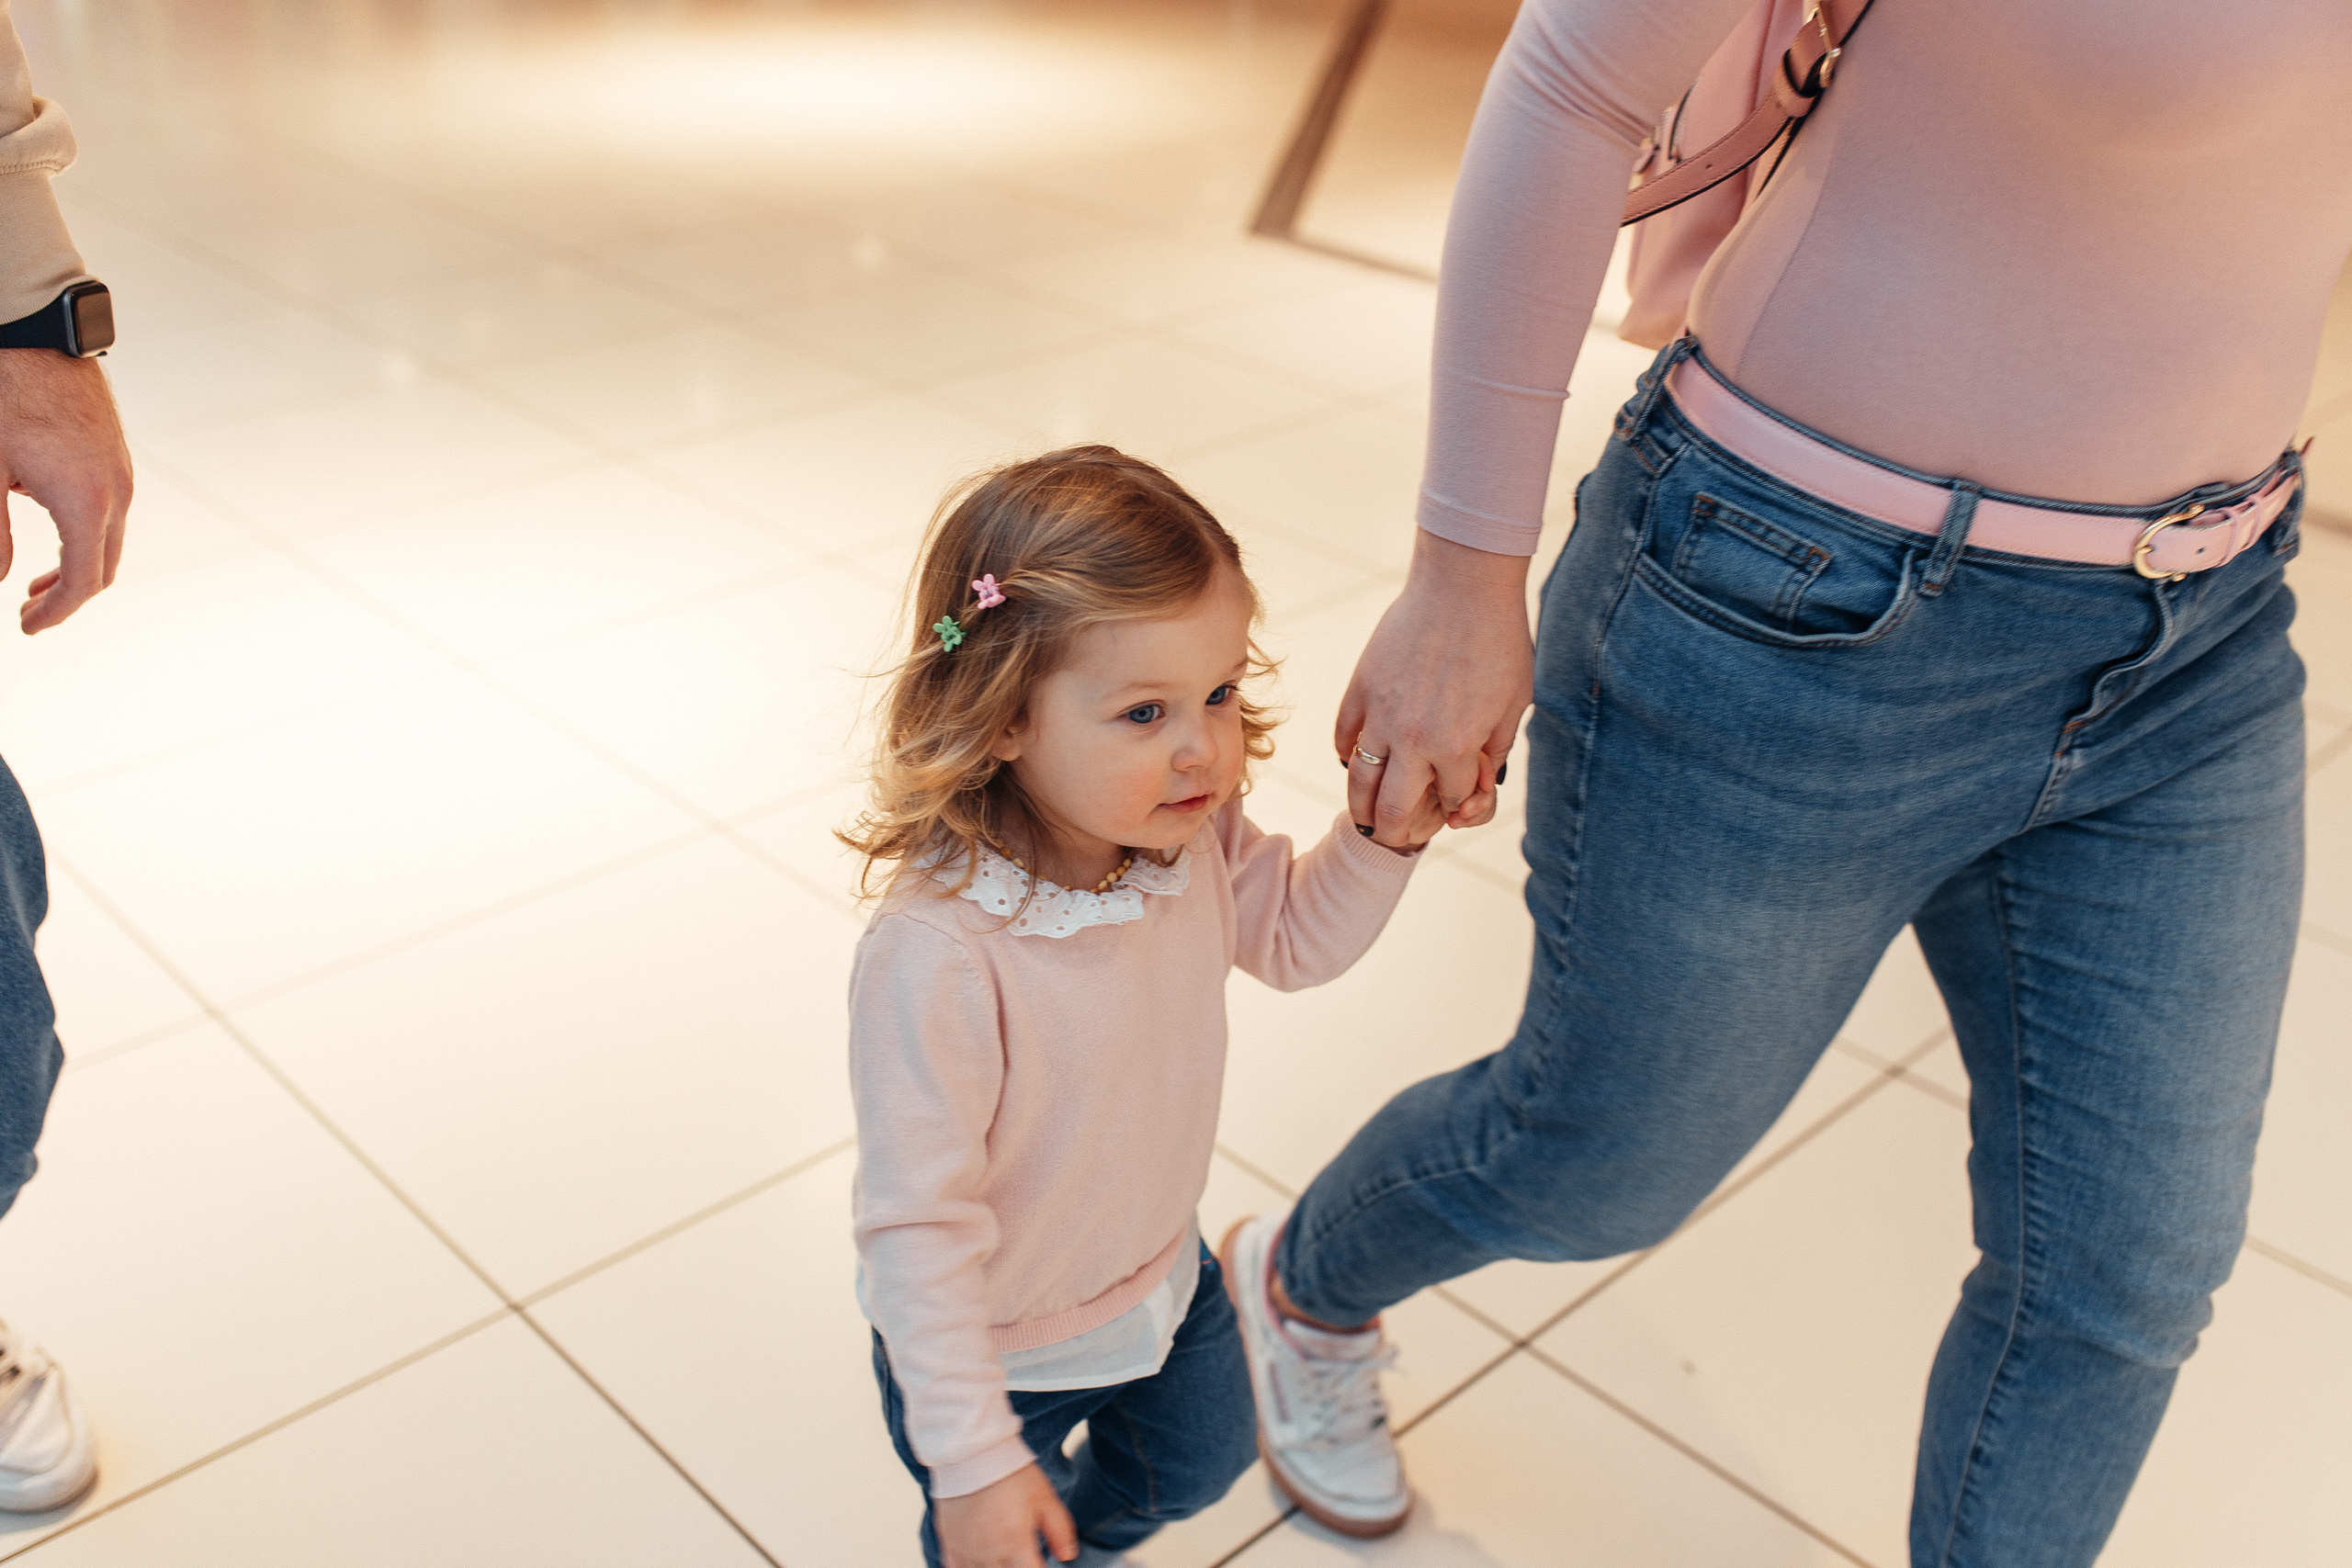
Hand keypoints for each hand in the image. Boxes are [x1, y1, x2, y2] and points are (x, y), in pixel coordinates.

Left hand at [0, 348, 132, 633]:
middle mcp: (116, 493)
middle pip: (103, 568)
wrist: (37, 337)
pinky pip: (110, 512)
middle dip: (67, 597)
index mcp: (85, 504)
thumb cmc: (7, 399)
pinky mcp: (116, 457)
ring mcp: (121, 473)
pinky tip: (51, 524)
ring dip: (78, 566)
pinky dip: (85, 536)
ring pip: (109, 541)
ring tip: (38, 578)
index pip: (81, 581)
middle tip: (29, 610)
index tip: (26, 627)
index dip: (55, 613)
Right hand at [934, 1463, 1078, 1567]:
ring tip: (1005, 1558)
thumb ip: (1060, 1530)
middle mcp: (988, 1552)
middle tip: (1021, 1558)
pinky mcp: (949, 1543)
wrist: (972, 1453)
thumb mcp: (1044, 1497)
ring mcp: (966, 1550)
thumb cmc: (1010, 1473)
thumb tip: (1068, 1556)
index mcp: (1014, 1541)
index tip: (1039, 1562)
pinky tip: (981, 1562)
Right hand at [1341, 530, 1532, 848]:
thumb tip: (1475, 785)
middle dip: (1395, 833)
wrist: (1463, 585)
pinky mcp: (1360, 689)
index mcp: (1457, 748)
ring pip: (1357, 782)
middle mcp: (1413, 741)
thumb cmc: (1499, 642)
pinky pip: (1343, 737)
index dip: (1460, 805)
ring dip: (1360, 808)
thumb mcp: (1515, 704)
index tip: (1462, 796)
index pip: (1452, 802)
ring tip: (1366, 816)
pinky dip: (1348, 756)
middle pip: (1390, 811)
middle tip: (1395, 835)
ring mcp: (1380, 715)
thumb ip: (1495, 751)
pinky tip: (1357, 760)